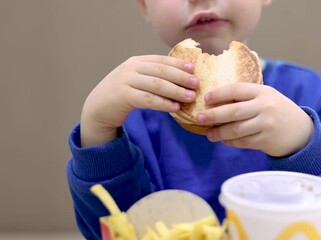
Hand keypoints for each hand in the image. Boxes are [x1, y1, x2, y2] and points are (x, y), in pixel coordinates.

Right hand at [80, 55, 198, 146]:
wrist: (98, 108)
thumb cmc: (123, 95)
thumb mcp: (136, 80)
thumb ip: (153, 77)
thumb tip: (182, 80)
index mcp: (136, 62)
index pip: (161, 60)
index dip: (178, 63)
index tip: (193, 69)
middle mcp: (130, 68)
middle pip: (161, 71)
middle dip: (181, 77)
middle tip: (196, 84)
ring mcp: (125, 81)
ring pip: (156, 85)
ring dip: (176, 91)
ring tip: (190, 97)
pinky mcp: (122, 96)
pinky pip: (148, 100)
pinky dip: (163, 103)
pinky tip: (175, 107)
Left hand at [195, 83, 313, 156]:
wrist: (300, 131)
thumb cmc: (276, 110)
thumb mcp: (266, 97)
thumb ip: (246, 97)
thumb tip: (214, 102)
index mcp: (263, 92)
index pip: (236, 90)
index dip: (219, 94)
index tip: (206, 98)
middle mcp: (265, 107)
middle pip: (233, 111)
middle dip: (213, 115)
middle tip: (199, 118)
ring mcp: (266, 124)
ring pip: (236, 129)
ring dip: (219, 132)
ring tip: (209, 134)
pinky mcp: (266, 140)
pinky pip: (242, 142)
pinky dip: (230, 141)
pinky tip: (223, 139)